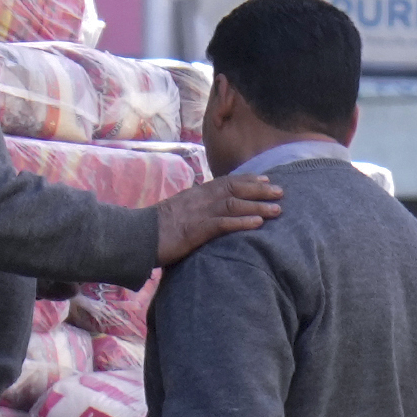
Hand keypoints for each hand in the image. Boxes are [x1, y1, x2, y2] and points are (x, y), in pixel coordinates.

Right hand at [153, 168, 281, 267]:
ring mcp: (196, 214)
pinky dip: (241, 221)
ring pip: (232, 204)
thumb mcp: (177, 213)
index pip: (224, 181)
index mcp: (194, 194)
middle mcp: (197, 199)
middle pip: (233, 188)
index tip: (266, 180)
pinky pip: (222, 223)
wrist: (135, 236)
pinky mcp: (195, 230)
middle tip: (281, 192)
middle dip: (258, 189)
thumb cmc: (156, 229)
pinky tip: (257, 223)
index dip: (247, 180)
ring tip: (277, 209)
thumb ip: (194, 209)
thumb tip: (210, 212)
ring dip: (257, 205)